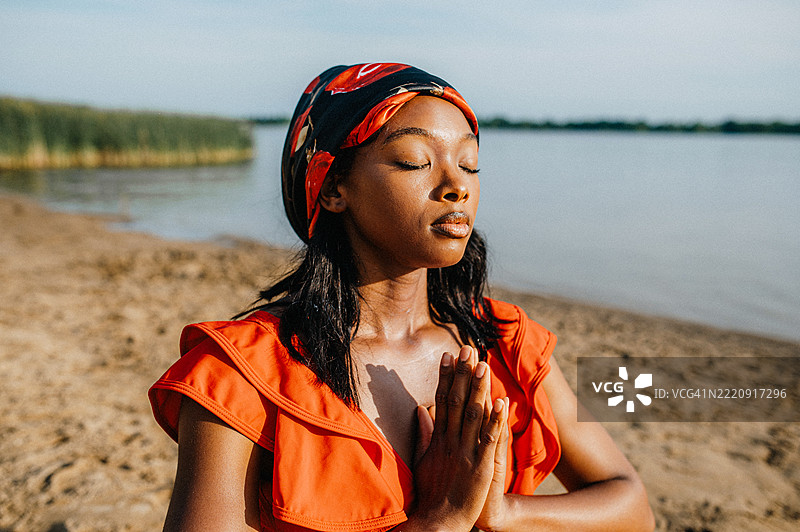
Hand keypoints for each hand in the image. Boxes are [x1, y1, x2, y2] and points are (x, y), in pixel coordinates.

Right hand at [411, 346, 508, 531]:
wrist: (438, 523)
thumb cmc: (431, 494)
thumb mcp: (423, 460)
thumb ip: (423, 434)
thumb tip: (419, 410)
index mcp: (438, 438)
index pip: (441, 400)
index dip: (445, 376)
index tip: (449, 355)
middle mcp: (450, 441)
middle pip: (455, 401)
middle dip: (462, 374)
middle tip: (467, 348)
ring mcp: (465, 453)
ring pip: (472, 415)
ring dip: (478, 389)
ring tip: (483, 365)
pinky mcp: (480, 467)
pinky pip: (489, 439)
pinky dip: (495, 420)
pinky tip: (502, 402)